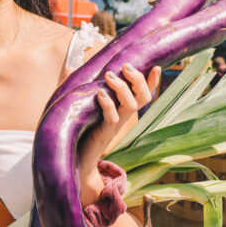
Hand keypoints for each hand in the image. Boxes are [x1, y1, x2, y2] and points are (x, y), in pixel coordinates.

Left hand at [79, 63, 160, 205]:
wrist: (75, 160)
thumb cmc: (78, 130)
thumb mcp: (81, 104)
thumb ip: (79, 87)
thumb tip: (70, 68)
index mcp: (121, 109)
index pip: (141, 94)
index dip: (151, 82)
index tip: (156, 67)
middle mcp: (122, 116)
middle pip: (143, 97)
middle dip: (139, 79)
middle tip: (126, 66)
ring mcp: (115, 125)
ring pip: (131, 105)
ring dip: (122, 88)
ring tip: (109, 75)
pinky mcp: (104, 133)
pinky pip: (112, 117)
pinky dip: (108, 103)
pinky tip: (100, 93)